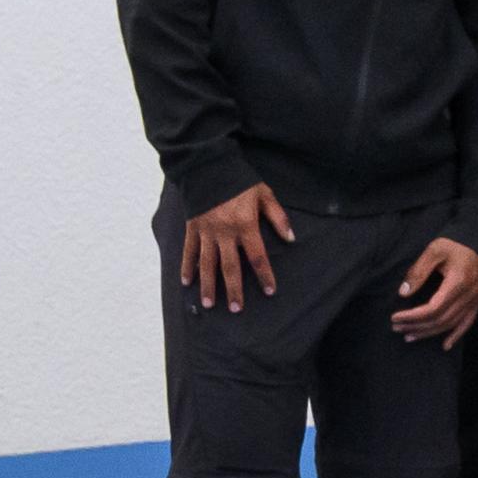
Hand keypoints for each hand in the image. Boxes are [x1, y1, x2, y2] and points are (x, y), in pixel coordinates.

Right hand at [180, 183, 292, 311]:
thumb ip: (278, 218)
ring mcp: (205, 232)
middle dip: (233, 290)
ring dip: (208, 285)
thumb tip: (291, 238)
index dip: (264, 275)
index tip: (269, 291)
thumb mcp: (265, 195)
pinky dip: (187, 267)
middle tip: (236, 309)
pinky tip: (186, 283)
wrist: (208, 167)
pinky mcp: (192, 228)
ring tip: (208, 304)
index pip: (257, 256)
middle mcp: (224, 232)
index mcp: (245, 225)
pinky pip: (189, 251)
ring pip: (206, 264)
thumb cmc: (240, 182)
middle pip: (230, 267)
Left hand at [389, 237, 477, 346]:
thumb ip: (418, 271)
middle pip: (441, 319)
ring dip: (429, 333)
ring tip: (409, 335)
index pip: (433, 308)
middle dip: (416, 326)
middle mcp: (469, 295)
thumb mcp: (434, 251)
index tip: (395, 317)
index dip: (413, 316)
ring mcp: (476, 300)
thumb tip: (403, 293)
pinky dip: (456, 336)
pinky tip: (445, 346)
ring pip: (451, 324)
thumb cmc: (454, 246)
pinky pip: (467, 324)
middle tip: (396, 327)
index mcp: (458, 282)